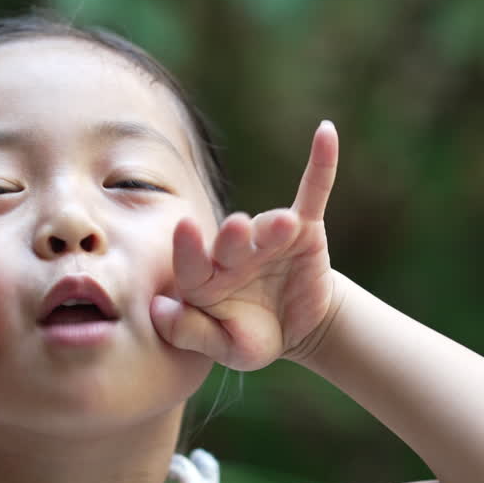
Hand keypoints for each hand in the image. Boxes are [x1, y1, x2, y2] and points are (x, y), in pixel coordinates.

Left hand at [151, 121, 340, 370]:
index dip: (188, 248)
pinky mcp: (304, 229)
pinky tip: (326, 133)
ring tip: (284, 226)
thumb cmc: (252, 336)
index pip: (191, 264)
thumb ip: (189, 332)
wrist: (299, 330)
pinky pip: (312, 193)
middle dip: (234, 237)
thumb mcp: (226, 348)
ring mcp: (269, 237)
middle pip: (230, 242)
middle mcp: (233, 252)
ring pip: (270, 226)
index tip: (185, 228)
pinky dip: (320, 165)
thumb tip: (157, 309)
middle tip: (236, 229)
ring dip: (276, 225)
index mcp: (205, 279)